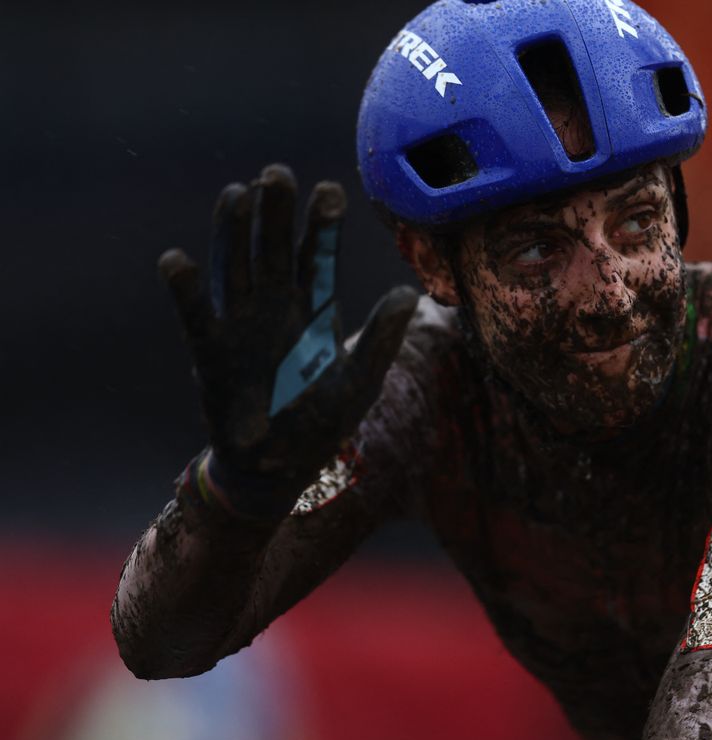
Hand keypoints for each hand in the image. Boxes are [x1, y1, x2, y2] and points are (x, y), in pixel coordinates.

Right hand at [160, 164, 415, 512]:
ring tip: (236, 193)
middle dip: (276, 213)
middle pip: (273, 249)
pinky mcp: (210, 351)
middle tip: (278, 174)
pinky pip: (196, 315)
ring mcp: (241, 324)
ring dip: (232, 231)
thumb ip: (381, 339)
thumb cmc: (322, 421)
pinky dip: (185, 290)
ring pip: (235, 266)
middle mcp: (274, 305)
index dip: (322, 225)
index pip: (318, 257)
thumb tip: (408, 293)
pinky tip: (175, 260)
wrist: (278, 466)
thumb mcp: (360, 382)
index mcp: (313, 309)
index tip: (330, 190)